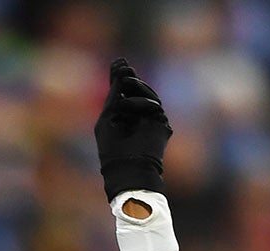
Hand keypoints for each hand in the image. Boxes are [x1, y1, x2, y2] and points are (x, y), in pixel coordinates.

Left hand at [94, 57, 170, 199]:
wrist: (127, 169)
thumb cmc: (112, 149)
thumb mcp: (108, 117)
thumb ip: (113, 96)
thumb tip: (120, 72)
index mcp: (122, 116)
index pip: (124, 91)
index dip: (120, 76)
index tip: (118, 61)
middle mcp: (137, 117)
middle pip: (137, 90)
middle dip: (129, 77)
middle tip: (123, 67)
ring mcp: (150, 120)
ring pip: (147, 94)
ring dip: (136, 86)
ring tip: (126, 80)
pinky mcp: (161, 125)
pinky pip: (154, 105)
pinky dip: (141, 102)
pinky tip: (126, 104)